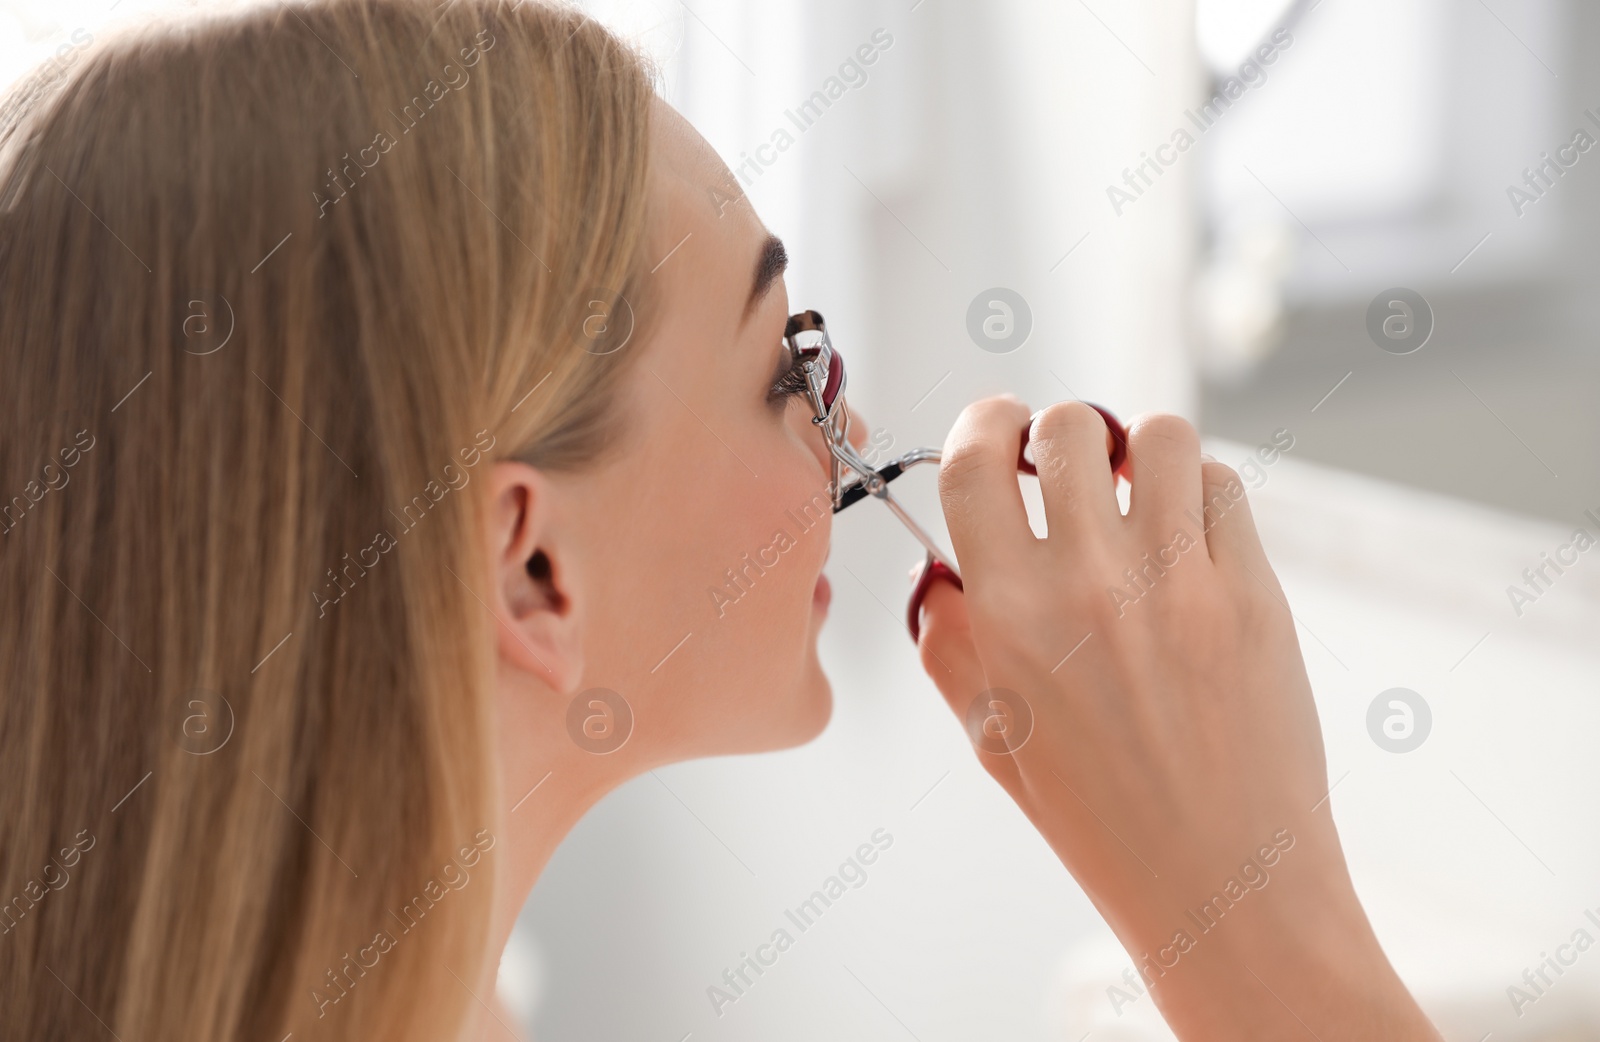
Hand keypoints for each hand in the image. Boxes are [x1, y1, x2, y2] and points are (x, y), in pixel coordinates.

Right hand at [915, 395, 1440, 1040]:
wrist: (1220, 882)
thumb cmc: (1102, 821)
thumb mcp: (992, 739)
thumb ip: (950, 646)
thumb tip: (939, 573)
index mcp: (1009, 618)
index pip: (977, 462)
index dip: (982, 424)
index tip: (996, 426)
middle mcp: (1089, 584)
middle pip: (1070, 427)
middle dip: (1061, 435)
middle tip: (1068, 468)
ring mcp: (1178, 584)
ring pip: (1158, 436)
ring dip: (1139, 452)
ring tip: (1138, 494)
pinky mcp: (1252, 594)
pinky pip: (1224, 487)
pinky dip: (1201, 495)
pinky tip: (1189, 539)